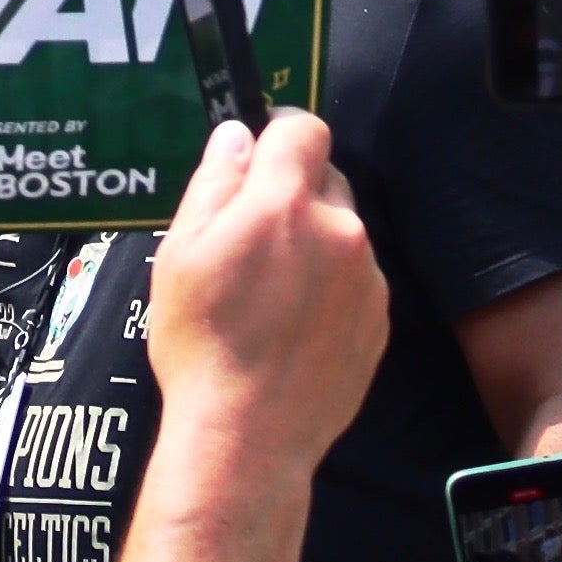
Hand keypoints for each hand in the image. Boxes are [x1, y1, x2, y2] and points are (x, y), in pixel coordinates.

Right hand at [142, 114, 385, 468]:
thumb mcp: (180, 253)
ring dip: (314, 241)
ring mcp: (367, 277)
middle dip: (292, 192)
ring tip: (271, 292)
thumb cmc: (201, 340)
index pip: (303, 128)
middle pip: (325, 178)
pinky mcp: (381, 319)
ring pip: (342, 232)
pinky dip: (330, 286)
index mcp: (284, 203)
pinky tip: (295, 324)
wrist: (250, 433)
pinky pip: (357, 279)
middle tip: (251, 237)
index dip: (279, 133)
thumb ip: (214, 184)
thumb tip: (238, 136)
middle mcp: (339, 230)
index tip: (257, 156)